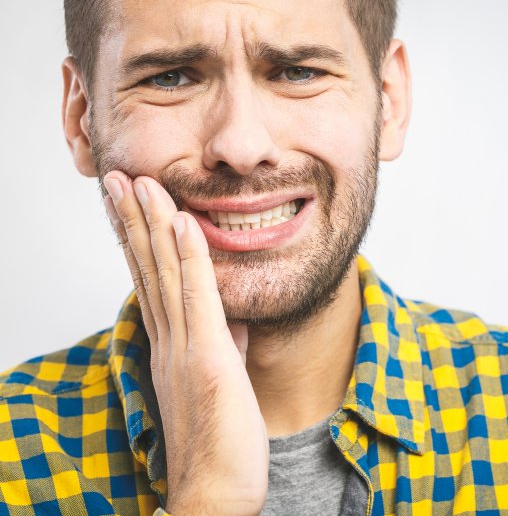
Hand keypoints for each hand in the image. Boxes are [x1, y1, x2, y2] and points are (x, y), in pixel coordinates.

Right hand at [103, 171, 267, 515]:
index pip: (150, 281)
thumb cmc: (221, 440)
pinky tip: (184, 222)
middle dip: (132, 220)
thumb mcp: (222, 381)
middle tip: (117, 177)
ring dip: (153, 224)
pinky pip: (199, 299)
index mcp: (170, 345)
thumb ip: (224, 346)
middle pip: (147, 269)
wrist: (215, 493)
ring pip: (165, 275)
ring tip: (139, 182)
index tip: (130, 204)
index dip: (137, 240)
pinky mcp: (210, 360)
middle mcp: (169, 341)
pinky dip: (191, 258)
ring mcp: (185, 349)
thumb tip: (235, 322)